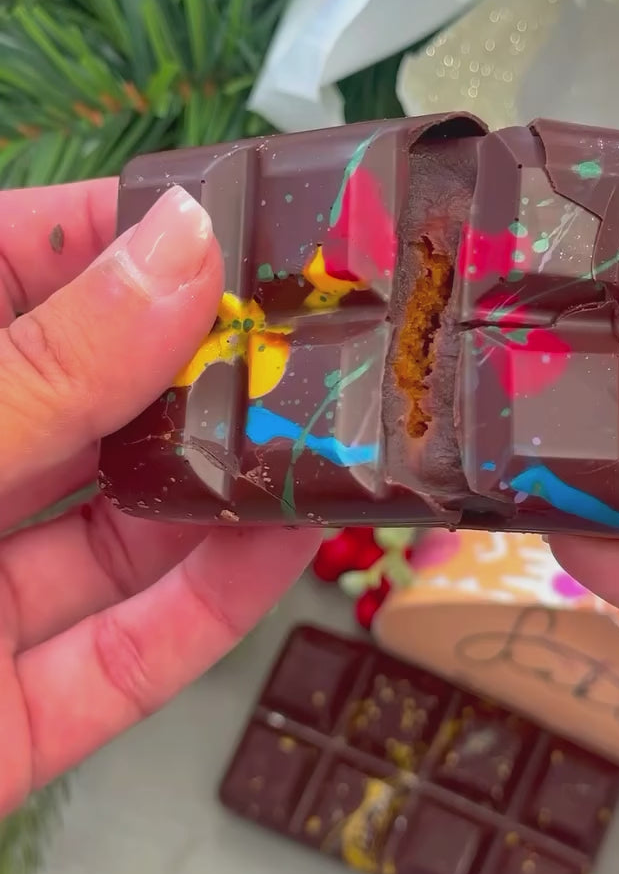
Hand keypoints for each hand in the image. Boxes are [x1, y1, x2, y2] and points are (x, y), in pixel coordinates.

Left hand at [0, 180, 320, 817]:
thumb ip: (38, 368)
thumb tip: (180, 248)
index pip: (3, 268)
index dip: (119, 233)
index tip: (238, 215)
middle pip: (81, 408)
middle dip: (200, 372)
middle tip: (316, 338)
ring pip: (109, 536)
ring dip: (219, 492)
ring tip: (330, 438)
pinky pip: (114, 659)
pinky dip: (203, 609)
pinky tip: (283, 546)